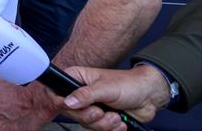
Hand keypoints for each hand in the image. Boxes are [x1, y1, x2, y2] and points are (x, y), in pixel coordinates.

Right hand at [52, 65, 169, 130]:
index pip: (55, 91)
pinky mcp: (100, 119)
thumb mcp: (106, 88)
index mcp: (77, 79)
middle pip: (70, 112)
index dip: (60, 102)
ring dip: (103, 124)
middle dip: (89, 117)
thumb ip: (86, 95)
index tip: (71, 107)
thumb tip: (68, 102)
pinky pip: (97, 130)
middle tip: (101, 112)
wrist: (148, 97)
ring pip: (85, 123)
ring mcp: (90, 107)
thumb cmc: (128, 84)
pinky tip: (119, 121)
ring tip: (115, 116)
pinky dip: (110, 129)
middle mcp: (80, 94)